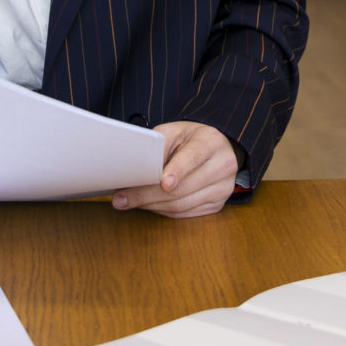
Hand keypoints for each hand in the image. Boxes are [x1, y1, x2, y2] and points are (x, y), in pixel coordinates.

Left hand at [112, 122, 238, 217]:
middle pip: (183, 187)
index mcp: (211, 142)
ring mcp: (223, 189)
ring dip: (151, 206)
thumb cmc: (189, 139)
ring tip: (129, 202)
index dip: (177, 171)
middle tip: (122, 198)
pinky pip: (184, 214)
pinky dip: (162, 211)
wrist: (215, 149)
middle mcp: (223, 166)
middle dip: (149, 195)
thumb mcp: (173, 131)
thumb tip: (135, 170)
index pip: (193, 158)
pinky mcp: (217, 206)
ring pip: (182, 205)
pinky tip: (147, 205)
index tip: (162, 183)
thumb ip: (157, 146)